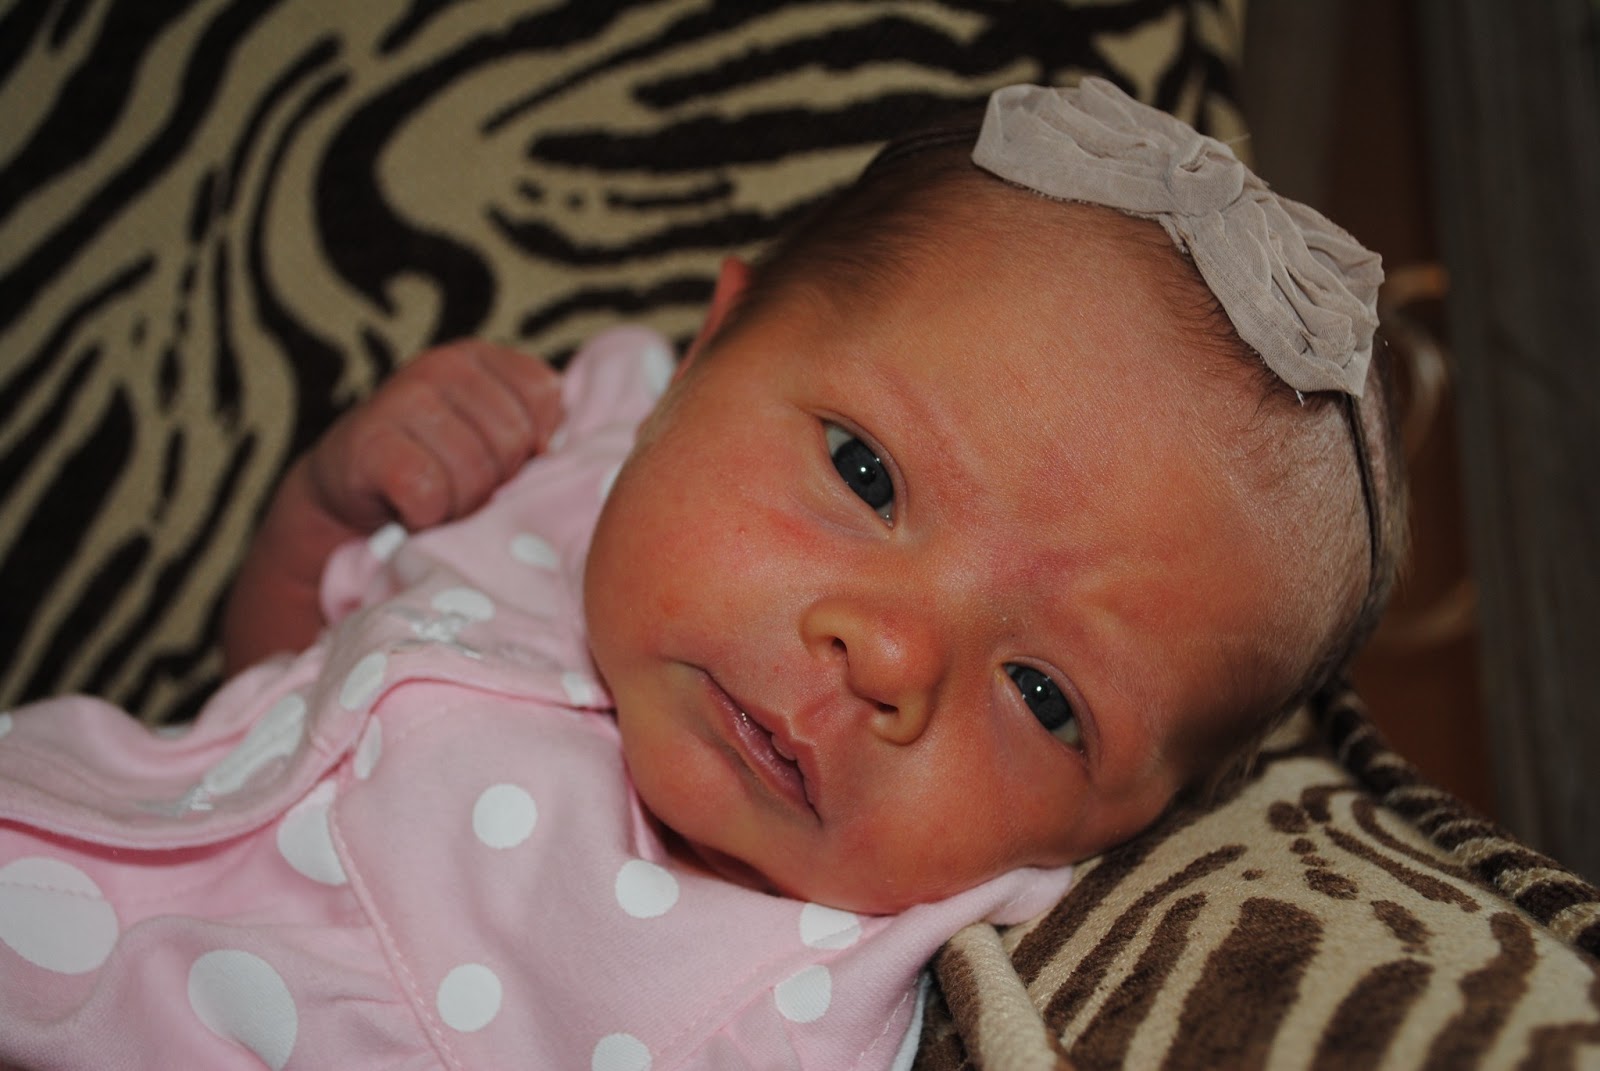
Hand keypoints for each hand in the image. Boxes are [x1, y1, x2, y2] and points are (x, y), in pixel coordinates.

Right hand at [220, 340, 560, 672]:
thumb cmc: (439, 469)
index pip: (546, 403)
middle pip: (514, 442)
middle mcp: (443, 365)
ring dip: (459, 506)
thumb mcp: (497, 439)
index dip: (530, 450)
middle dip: (495, 483)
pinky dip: (424, 517)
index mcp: (484, 358)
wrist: (351, 498)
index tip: (501, 466)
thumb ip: (542, 430)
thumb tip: (605, 452)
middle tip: (461, 489)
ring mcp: (402, 398)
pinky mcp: (369, 443)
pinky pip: (429, 494)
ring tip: (436, 500)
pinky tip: (408, 510)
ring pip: (474, 473)